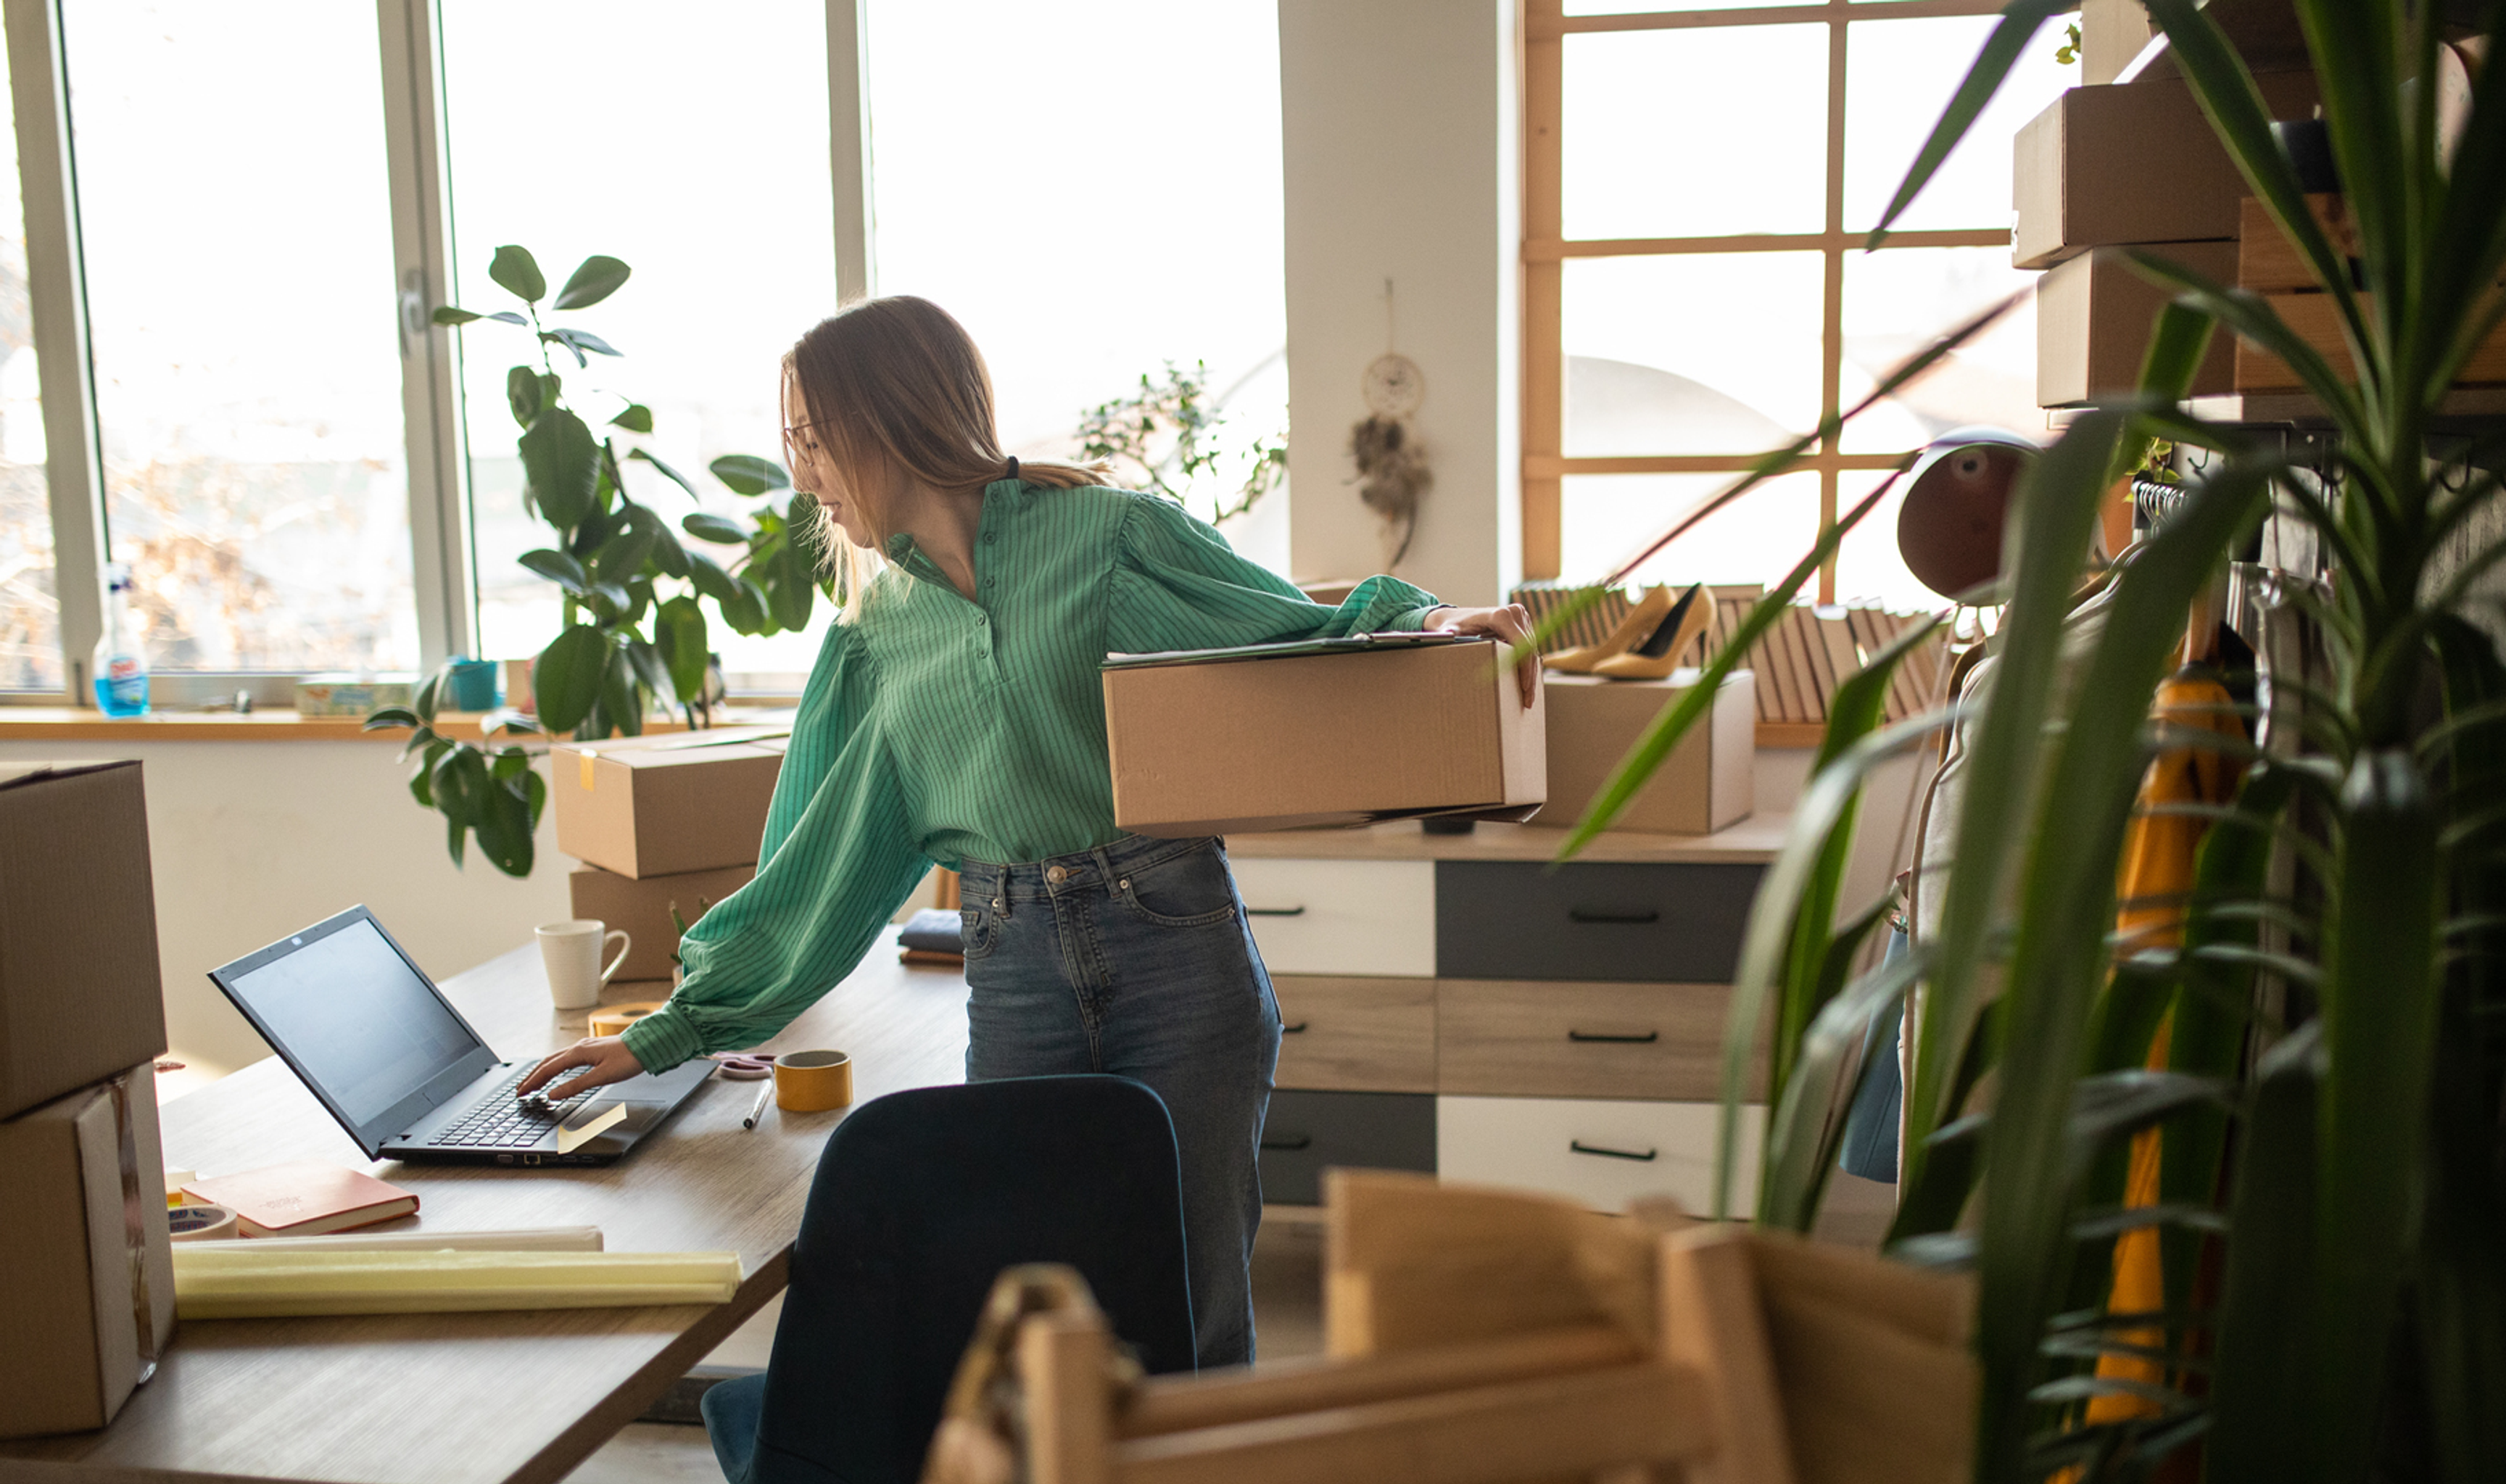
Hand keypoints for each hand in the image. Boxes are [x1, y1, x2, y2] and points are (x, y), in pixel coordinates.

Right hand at [516, 1036, 645, 1100]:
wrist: (648, 1044)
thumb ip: (576, 1086)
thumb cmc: (629, 1058)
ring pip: (555, 1058)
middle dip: (532, 1076)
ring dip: (542, 1070)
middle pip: (548, 1062)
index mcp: (578, 1053)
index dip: (533, 1082)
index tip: (521, 1092)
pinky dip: (554, 1066)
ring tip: (532, 1082)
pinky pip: (565, 1057)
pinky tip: (555, 1070)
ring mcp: (584, 1047)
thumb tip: (554, 1094)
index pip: (548, 1069)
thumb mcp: (602, 1077)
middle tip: (520, 1090)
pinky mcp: (591, 1049)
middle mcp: (578, 1047)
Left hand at [1425, 604, 1540, 708]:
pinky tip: (1526, 683)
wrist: (1456, 617)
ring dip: (1532, 674)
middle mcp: (1514, 612)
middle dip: (1530, 676)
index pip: (1520, 644)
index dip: (1524, 667)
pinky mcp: (1523, 623)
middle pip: (1529, 649)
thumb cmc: (1452, 627)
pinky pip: (1530, 647)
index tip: (1524, 687)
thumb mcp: (1450, 633)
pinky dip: (1529, 665)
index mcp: (1500, 615)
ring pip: (1532, 649)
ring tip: (1528, 697)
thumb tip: (1448, 638)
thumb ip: (1449, 636)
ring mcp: (1520, 616)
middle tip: (1528, 701)